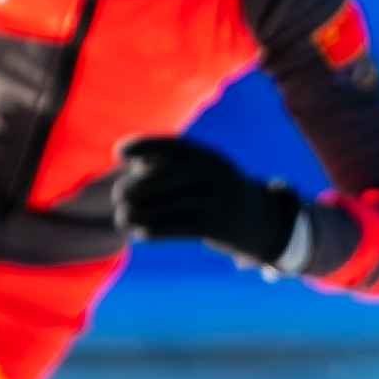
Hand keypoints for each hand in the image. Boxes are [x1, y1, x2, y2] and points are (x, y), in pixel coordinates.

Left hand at [111, 136, 299, 265]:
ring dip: (142, 212)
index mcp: (208, 156)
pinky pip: (181, 227)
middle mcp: (214, 174)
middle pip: (169, 175)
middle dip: (139, 184)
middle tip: (118, 194)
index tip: (119, 152)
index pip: (172, 145)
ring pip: (172, 204)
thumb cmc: (216, 193)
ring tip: (122, 218)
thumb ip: (171, 166)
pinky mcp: (218, 225)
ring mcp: (217, 200)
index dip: (144, 145)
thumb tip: (132, 171)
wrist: (260, 221)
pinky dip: (157, 231)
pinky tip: (141, 234)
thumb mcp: (203, 172)